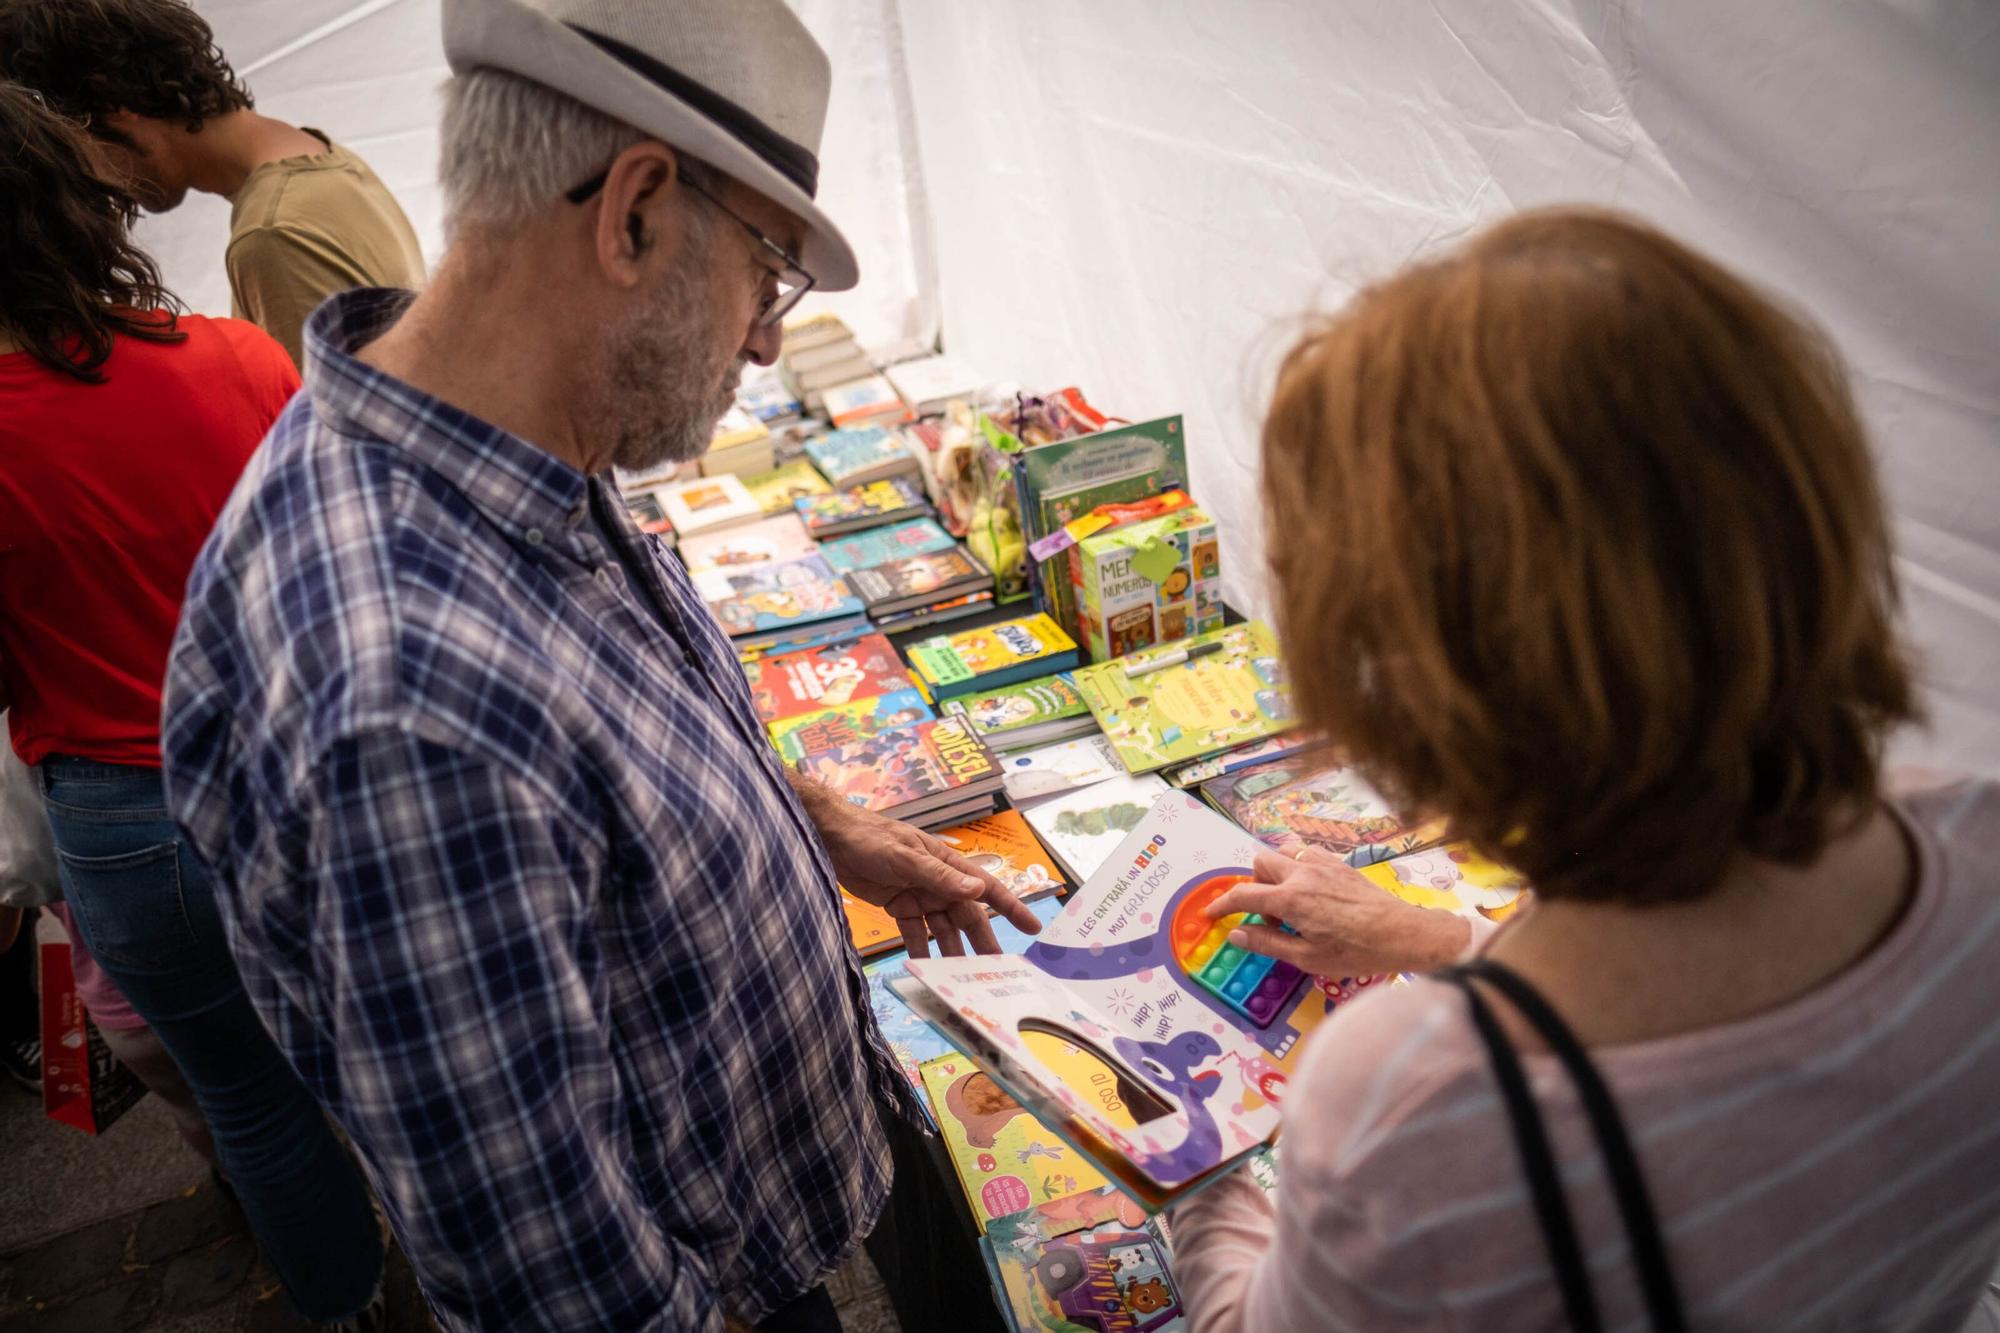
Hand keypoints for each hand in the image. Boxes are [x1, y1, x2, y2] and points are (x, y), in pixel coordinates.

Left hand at [790, 773, 1040, 957]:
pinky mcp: (899, 906)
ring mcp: (920, 895)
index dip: (1011, 908)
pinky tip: (926, 970)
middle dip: (982, 944)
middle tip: (996, 975)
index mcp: (948, 866)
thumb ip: (940, 877)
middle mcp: (939, 882)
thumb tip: (978, 893)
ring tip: (962, 980)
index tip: (1032, 927)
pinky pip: (916, 933)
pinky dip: (921, 950)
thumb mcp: (906, 857)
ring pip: (943, 930)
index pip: (987, 888)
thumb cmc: (872, 838)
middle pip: (967, 918)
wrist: (831, 838)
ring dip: (951, 953)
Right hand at [1206, 847, 1471, 977]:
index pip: (1243, 894)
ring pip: (1284, 853)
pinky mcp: (1340, 864)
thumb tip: (1237, 934)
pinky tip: (1312, 894)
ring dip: (1277, 873)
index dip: (1222, 904)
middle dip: (1255, 886)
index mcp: (1291, 899)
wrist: (1402, 933)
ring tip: (1290, 903)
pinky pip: (1307, 855)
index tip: (1211, 913)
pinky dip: (1299, 868)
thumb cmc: (1357, 951)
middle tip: (1270, 917)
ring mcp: (1323, 864)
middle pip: (1260, 863)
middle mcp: (1303, 874)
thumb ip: (1268, 943)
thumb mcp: (1307, 958)